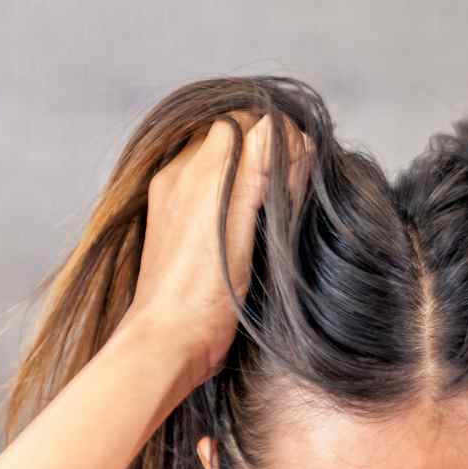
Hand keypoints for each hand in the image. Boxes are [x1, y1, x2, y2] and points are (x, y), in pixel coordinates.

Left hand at [126, 112, 312, 393]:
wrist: (169, 343)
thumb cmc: (203, 295)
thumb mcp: (236, 221)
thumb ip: (254, 167)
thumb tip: (278, 128)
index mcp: (193, 171)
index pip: (243, 124)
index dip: (276, 138)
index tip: (298, 168)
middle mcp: (178, 178)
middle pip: (230, 138)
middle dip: (262, 150)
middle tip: (289, 185)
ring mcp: (172, 201)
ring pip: (219, 162)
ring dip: (248, 171)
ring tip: (267, 206)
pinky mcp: (172, 226)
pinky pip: (205, 189)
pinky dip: (230, 194)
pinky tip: (245, 224)